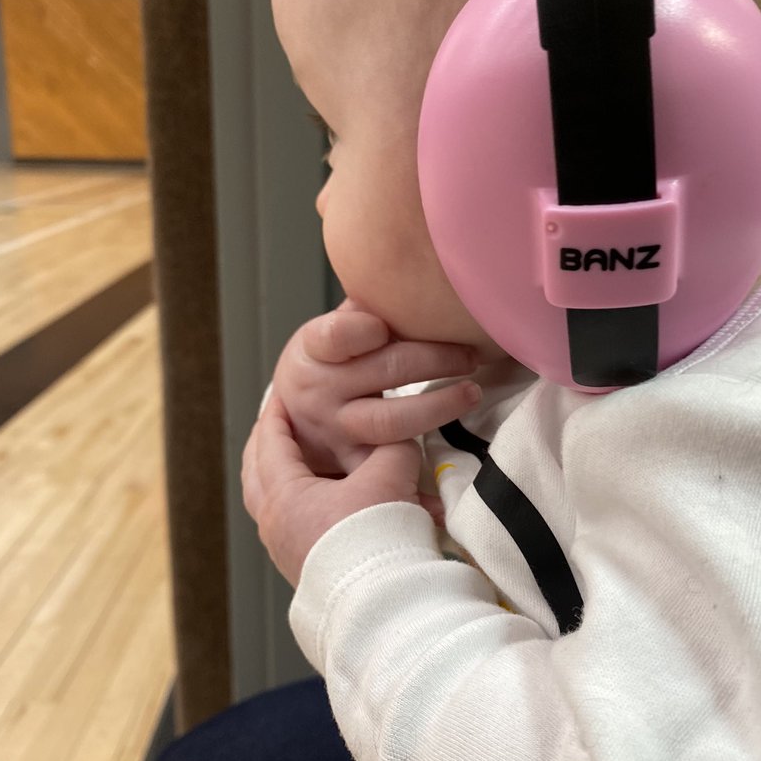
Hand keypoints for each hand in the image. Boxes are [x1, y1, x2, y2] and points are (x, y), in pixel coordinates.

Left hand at [242, 394, 425, 588]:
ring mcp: (285, 550)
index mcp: (284, 497)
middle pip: (256, 474)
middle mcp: (275, 525)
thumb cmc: (379, 541)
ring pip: (271, 502)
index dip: (278, 412)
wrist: (384, 604)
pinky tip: (324, 501)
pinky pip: (290, 525)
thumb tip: (399, 432)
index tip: (283, 393)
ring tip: (303, 462)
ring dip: (284, 477)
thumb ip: (393, 444)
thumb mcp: (391, 474)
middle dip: (269, 444)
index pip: (270, 441)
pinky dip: (300, 504)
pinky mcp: (303, 569)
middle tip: (281, 424)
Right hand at [268, 297, 481, 478]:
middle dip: (432, 360)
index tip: (383, 325)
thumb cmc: (328, 361)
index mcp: (314, 350)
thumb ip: (364, 308)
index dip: (360, 328)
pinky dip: (413, 481)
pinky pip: (386, 471)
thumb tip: (409, 267)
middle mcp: (321, 391)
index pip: (334, 335)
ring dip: (436, 408)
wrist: (289, 418)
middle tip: (470, 354)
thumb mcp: (330, 330)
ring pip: (388, 423)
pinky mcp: (351, 463)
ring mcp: (336, 430)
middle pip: (382, 372)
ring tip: (471, 392)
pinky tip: (441, 493)